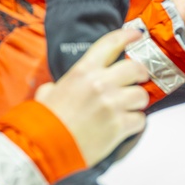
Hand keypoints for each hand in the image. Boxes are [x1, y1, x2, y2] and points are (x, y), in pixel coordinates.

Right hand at [35, 26, 149, 165]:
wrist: (42, 149)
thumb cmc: (43, 122)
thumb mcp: (46, 94)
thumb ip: (57, 86)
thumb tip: (55, 89)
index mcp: (83, 71)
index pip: (111, 43)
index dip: (128, 36)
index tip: (138, 35)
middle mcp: (100, 83)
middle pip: (135, 68)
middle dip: (140, 74)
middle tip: (138, 80)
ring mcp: (111, 104)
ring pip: (142, 95)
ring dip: (138, 103)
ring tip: (128, 108)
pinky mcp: (118, 126)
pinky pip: (140, 120)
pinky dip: (135, 124)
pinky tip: (125, 126)